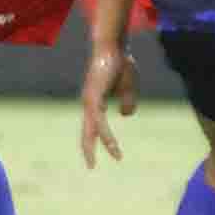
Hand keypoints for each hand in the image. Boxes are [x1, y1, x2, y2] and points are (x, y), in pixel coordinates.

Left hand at [80, 43, 139, 167]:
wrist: (114, 47)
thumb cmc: (120, 64)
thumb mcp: (127, 88)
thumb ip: (126, 102)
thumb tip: (124, 115)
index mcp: (95, 101)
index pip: (93, 125)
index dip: (99, 139)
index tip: (109, 153)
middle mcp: (89, 102)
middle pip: (87, 130)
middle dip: (88, 149)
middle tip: (91, 166)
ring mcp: (89, 100)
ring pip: (93, 128)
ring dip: (104, 143)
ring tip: (116, 155)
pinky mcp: (93, 97)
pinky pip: (99, 120)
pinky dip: (105, 133)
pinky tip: (111, 143)